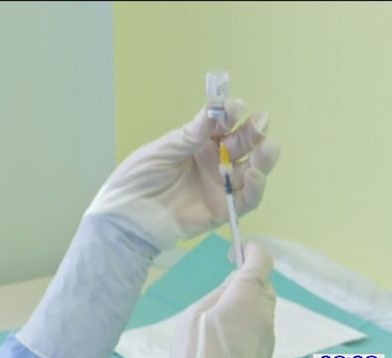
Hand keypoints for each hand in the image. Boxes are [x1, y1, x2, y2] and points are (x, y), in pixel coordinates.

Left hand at [85, 101, 279, 250]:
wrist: (126, 215)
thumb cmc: (139, 178)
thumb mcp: (163, 150)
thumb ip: (192, 134)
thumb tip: (215, 110)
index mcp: (200, 143)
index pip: (225, 124)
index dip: (234, 114)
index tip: (236, 108)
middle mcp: (215, 161)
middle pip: (246, 144)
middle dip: (256, 132)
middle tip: (260, 124)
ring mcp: (221, 186)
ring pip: (253, 170)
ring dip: (264, 158)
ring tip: (266, 148)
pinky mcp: (223, 210)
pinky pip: (246, 199)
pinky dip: (256, 187)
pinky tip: (254, 174)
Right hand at [166, 242, 275, 357]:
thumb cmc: (196, 356)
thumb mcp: (193, 316)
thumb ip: (216, 295)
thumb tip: (232, 285)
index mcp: (246, 297)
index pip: (261, 262)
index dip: (251, 250)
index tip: (238, 249)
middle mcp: (264, 314)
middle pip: (264, 285)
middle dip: (249, 277)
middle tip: (223, 284)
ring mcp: (268, 338)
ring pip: (263, 307)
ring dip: (247, 301)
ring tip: (219, 313)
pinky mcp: (266, 357)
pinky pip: (260, 328)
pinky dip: (247, 321)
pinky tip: (225, 337)